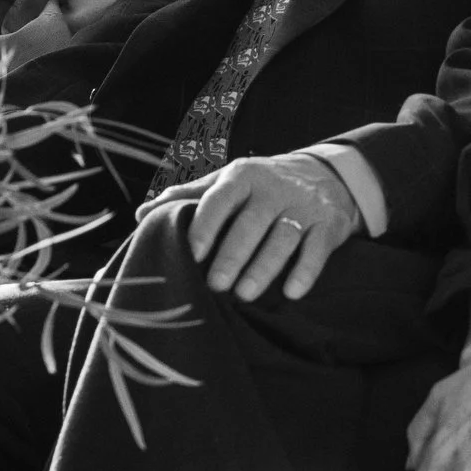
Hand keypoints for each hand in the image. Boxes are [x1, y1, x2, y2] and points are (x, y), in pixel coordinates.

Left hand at [137, 151, 363, 301]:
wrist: (325, 175)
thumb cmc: (260, 186)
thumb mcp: (227, 182)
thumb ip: (188, 197)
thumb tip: (142, 215)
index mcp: (242, 176)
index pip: (220, 198)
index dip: (206, 225)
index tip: (191, 253)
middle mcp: (273, 189)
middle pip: (252, 222)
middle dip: (233, 254)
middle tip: (216, 285)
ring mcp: (303, 207)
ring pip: (283, 238)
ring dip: (264, 267)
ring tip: (244, 295)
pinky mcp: (328, 225)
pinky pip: (317, 249)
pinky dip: (306, 271)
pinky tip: (291, 292)